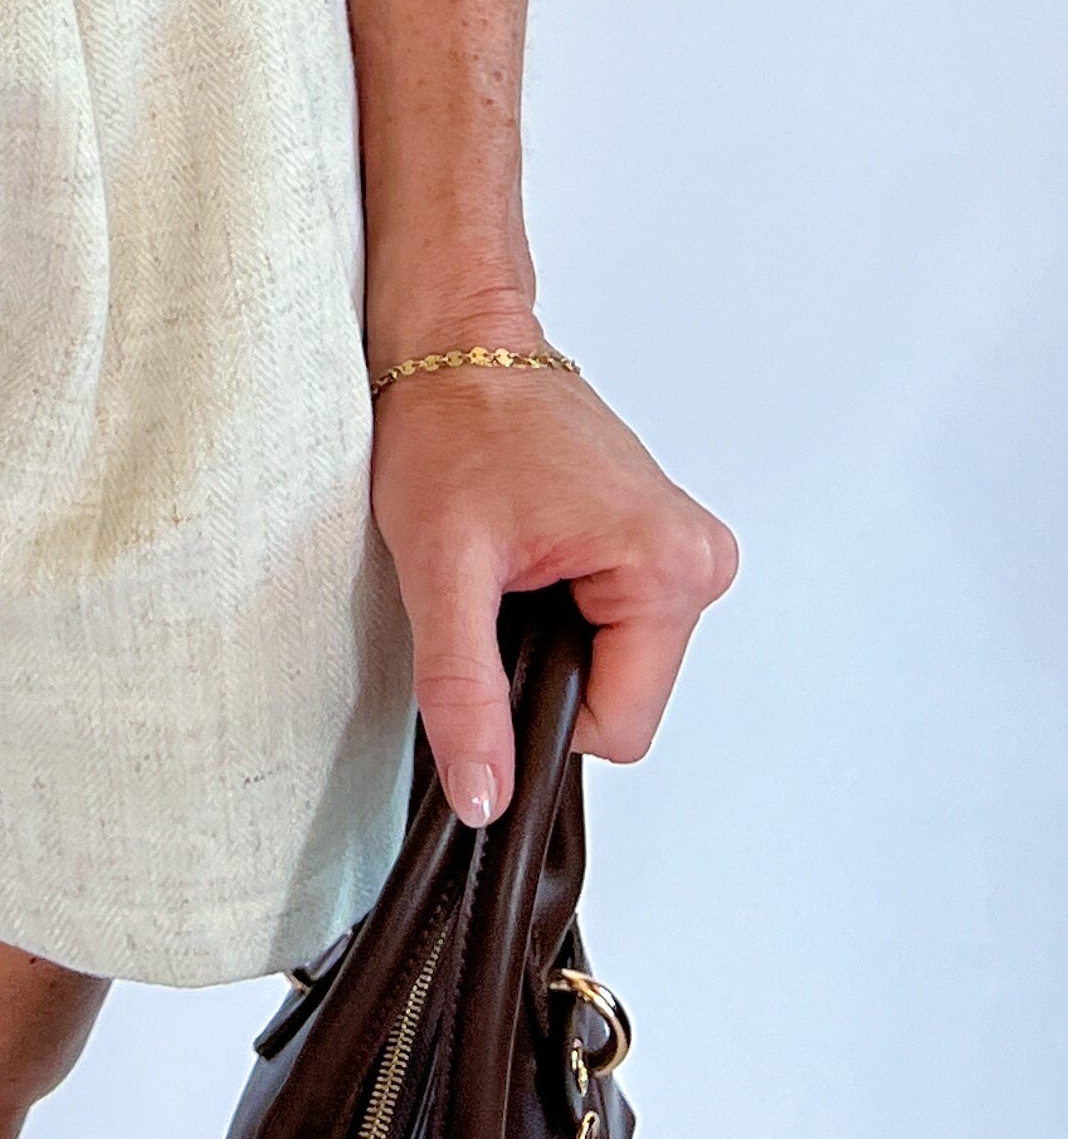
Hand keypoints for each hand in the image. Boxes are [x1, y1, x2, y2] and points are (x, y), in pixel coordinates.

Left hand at [370, 360, 736, 826]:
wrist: (457, 342)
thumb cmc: (452, 424)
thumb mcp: (440, 569)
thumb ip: (463, 692)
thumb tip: (485, 796)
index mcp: (667, 568)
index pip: (617, 730)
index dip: (538, 707)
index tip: (495, 631)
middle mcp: (698, 560)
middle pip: (622, 699)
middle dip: (547, 661)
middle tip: (498, 580)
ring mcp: (684, 549)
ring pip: (616, 665)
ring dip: (555, 632)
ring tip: (511, 557)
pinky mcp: (661, 543)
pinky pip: (617, 624)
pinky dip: (567, 606)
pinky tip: (532, 549)